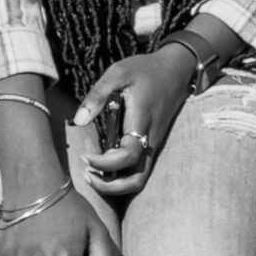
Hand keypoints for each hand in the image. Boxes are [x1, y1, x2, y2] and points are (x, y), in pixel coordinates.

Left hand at [73, 43, 199, 196]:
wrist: (176, 70)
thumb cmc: (145, 70)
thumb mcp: (118, 72)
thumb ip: (97, 95)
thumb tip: (78, 120)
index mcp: (142, 122)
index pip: (127, 156)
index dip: (105, 164)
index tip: (85, 157)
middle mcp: (151, 139)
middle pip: (137, 180)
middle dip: (111, 186)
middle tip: (88, 175)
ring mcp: (154, 144)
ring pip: (140, 179)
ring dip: (117, 184)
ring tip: (93, 174)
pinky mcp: (153, 145)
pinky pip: (140, 169)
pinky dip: (122, 175)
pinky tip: (104, 164)